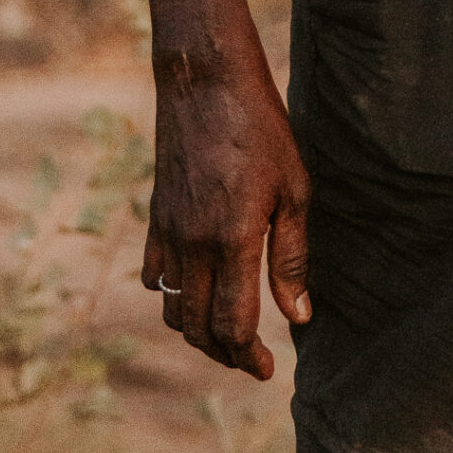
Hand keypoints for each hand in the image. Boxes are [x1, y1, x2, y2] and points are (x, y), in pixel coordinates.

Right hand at [144, 50, 312, 377]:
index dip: (250, 357)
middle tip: (252, 359)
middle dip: (225, 354)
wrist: (206, 83)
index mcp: (233, 240)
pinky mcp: (156, 218)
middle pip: (199, 329)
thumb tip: (299, 316)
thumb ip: (292, 256)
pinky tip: (195, 293)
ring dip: (197, 332)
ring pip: (173, 310)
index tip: (268, 368)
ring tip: (226, 333)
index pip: (233, 326)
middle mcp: (194, 245)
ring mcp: (169, 233)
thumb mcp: (293, 188)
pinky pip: (154, 278)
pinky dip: (171, 298)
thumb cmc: (262, 129)